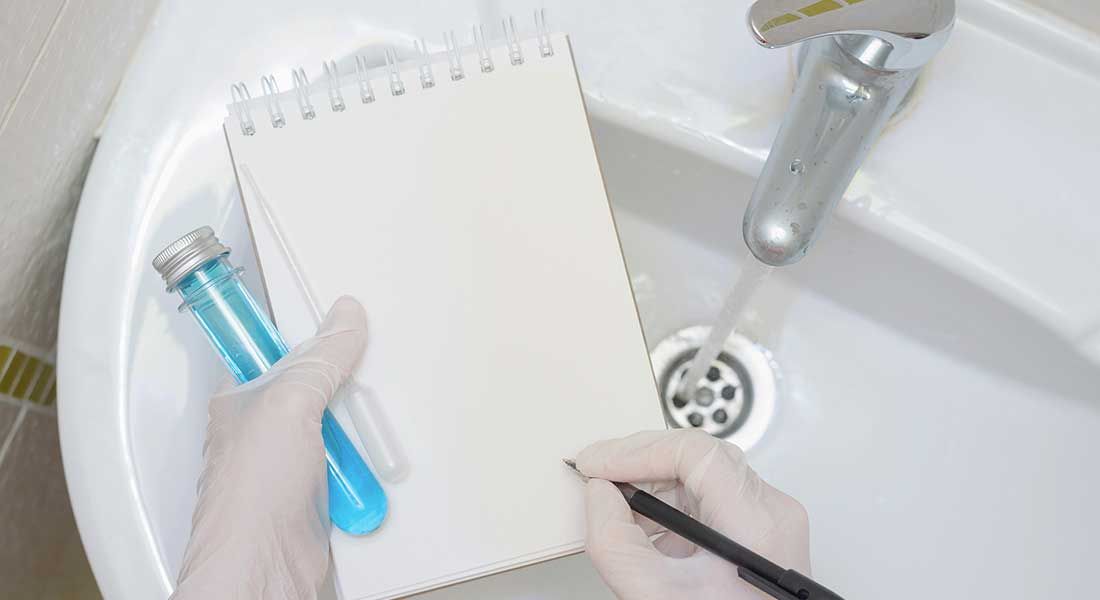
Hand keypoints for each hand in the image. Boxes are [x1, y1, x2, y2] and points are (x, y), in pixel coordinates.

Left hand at [171, 297, 367, 599]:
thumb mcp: (290, 404)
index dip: (301, 335)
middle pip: (314, 386)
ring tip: (357, 432)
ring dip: (353, 431)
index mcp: (241, 398)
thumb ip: (320, 359)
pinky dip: (362, 464)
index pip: (273, 349)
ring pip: (335, 426)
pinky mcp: (316, 493)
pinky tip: (364, 465)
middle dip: (341, 387)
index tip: (332, 319)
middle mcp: (263, 429)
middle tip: (355, 381)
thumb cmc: (250, 497)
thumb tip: (344, 318)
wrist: (266, 568)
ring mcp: (291, 462)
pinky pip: (348, 463)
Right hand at [577, 430, 809, 599]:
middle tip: (599, 475)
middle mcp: (771, 514)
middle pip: (698, 457)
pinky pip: (710, 501)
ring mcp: (769, 523)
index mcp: (755, 523)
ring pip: (702, 476)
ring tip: (616, 507)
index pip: (693, 451)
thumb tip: (600, 496)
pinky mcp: (759, 534)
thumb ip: (616, 543)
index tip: (598, 464)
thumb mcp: (656, 596)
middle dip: (639, 463)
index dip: (636, 450)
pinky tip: (644, 528)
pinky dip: (671, 508)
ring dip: (652, 486)